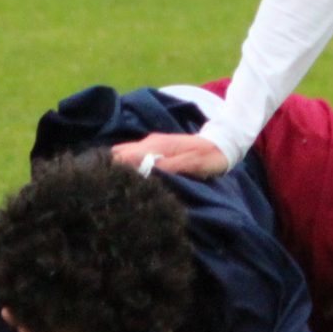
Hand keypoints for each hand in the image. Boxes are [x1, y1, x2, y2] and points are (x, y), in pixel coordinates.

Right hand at [109, 131, 229, 178]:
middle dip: (112, 169)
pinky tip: (131, 182)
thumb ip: (167, 168)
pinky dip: (129, 168)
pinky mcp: (156, 149)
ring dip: (120, 169)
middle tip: (111, 189)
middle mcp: (149, 142)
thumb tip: (143, 174)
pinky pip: (135, 157)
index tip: (110, 186)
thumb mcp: (190, 165)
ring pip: (125, 154)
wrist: (222, 144)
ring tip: (119, 188)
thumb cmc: (208, 157)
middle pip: (119, 153)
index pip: (123, 155)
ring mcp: (152, 144)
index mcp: (156, 145)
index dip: (113, 170)